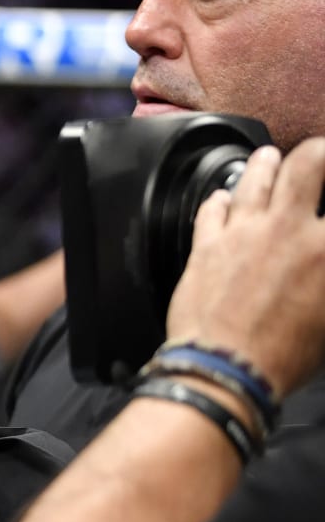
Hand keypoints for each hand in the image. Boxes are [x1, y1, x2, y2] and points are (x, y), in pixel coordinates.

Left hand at [166, 138, 324, 397]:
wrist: (224, 371)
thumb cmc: (283, 356)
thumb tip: (320, 263)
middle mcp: (289, 229)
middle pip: (309, 162)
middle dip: (319, 150)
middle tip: (320, 153)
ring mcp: (244, 233)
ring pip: (255, 176)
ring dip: (266, 163)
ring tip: (269, 157)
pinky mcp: (207, 245)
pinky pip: (212, 209)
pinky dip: (219, 199)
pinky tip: (222, 197)